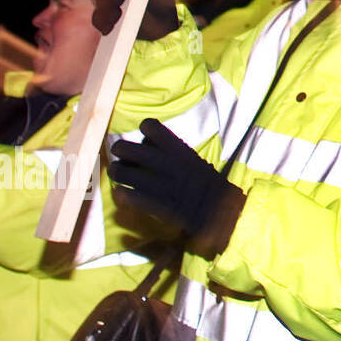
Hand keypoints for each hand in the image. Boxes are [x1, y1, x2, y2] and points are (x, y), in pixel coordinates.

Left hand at [108, 118, 245, 258]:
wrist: (222, 214)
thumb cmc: (211, 186)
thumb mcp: (197, 162)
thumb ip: (176, 153)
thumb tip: (153, 145)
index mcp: (180, 150)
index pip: (151, 126)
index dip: (145, 130)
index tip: (146, 138)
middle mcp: (166, 163)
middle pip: (126, 148)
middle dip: (121, 150)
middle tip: (124, 156)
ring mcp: (159, 184)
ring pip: (120, 172)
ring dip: (118, 172)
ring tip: (120, 174)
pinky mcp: (153, 204)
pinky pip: (126, 196)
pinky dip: (122, 194)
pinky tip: (124, 194)